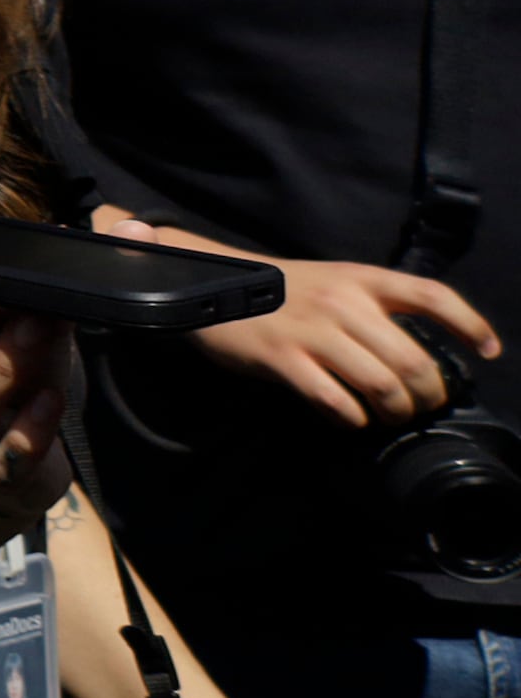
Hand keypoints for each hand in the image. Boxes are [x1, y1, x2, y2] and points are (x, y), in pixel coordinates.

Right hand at [124, 221, 492, 425]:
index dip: (470, 324)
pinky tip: (349, 417)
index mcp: (360, 279)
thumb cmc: (279, 291)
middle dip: (427, 396)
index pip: (431, 295)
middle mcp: (343, 303)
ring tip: (389, 416)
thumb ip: (372, 308)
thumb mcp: (332, 282)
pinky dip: (352, 419)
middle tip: (421, 407)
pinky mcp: (283, 360)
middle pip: (413, 361)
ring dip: (395, 412)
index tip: (490, 352)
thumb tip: (417, 356)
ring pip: (381, 386)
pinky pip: (336, 402)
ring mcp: (313, 332)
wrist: (209, 285)